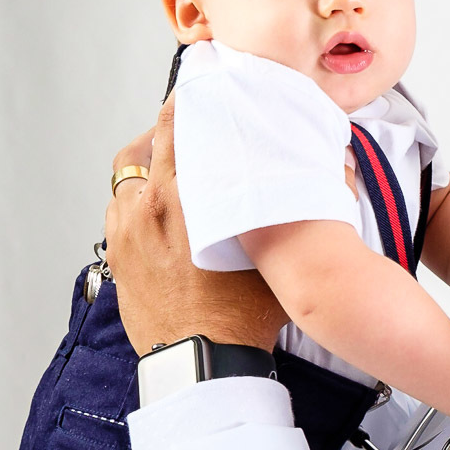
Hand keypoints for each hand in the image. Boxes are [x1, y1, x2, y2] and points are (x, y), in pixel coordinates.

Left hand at [104, 94, 288, 355]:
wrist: (204, 361)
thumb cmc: (241, 311)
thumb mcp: (277, 247)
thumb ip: (297, 200)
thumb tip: (333, 167)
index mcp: (182, 196)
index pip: (176, 126)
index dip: (187, 102)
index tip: (198, 89)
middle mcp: (145, 209)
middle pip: (143, 147)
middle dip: (165, 131)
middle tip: (187, 125)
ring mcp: (125, 235)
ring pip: (126, 179)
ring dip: (146, 166)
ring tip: (173, 168)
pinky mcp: (117, 259)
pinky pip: (119, 211)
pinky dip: (137, 200)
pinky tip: (160, 209)